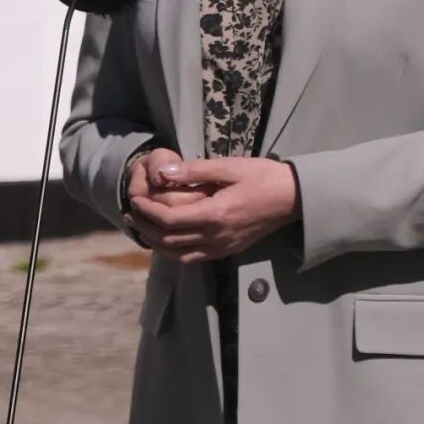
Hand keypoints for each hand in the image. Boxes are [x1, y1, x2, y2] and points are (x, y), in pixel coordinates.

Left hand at [127, 156, 299, 264]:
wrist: (293, 198)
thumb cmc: (263, 177)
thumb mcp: (229, 167)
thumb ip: (195, 171)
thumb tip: (163, 173)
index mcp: (215, 215)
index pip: (170, 220)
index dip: (148, 211)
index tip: (135, 199)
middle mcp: (216, 237)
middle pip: (169, 240)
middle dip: (145, 227)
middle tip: (131, 213)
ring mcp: (222, 247)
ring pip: (178, 253)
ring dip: (156, 243)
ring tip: (142, 228)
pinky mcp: (227, 250)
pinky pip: (193, 257)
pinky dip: (174, 251)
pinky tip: (166, 240)